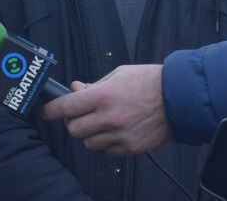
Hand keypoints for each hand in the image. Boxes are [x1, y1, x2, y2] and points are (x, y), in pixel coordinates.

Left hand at [41, 64, 170, 154]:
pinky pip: (107, 151)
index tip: (47, 111)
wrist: (178, 98)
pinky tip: (118, 130)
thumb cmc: (148, 81)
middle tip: (80, 115)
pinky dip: (108, 142)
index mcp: (103, 96)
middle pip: (74, 129)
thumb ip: (94, 85)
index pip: (67, 107)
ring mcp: (119, 135)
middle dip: (74, 122)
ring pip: (89, 143)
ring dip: (91, 133)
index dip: (52, 110)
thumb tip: (75, 89)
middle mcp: (108, 118)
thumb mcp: (118, 75)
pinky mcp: (130, 148)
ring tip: (103, 122)